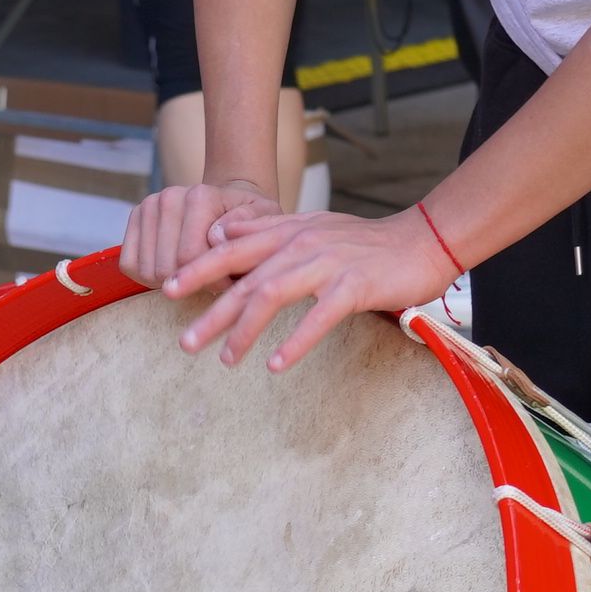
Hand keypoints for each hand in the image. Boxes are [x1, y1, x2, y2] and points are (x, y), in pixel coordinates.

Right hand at [121, 177, 276, 285]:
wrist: (227, 201)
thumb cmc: (248, 219)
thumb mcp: (263, 219)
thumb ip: (248, 225)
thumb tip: (215, 235)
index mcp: (200, 196)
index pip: (189, 258)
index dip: (210, 282)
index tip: (228, 282)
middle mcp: (168, 197)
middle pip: (166, 269)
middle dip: (191, 283)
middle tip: (211, 279)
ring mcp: (148, 207)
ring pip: (148, 271)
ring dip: (172, 282)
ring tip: (194, 272)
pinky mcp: (135, 219)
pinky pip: (130, 266)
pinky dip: (149, 278)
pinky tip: (173, 270)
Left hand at [165, 206, 459, 368]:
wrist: (421, 240)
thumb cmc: (363, 242)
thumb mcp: (310, 227)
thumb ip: (265, 231)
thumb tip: (220, 232)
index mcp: (288, 231)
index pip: (233, 249)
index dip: (198, 269)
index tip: (168, 291)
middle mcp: (301, 244)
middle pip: (245, 279)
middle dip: (212, 312)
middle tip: (185, 343)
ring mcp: (327, 264)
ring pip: (273, 295)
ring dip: (245, 330)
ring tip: (227, 359)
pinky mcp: (354, 286)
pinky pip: (319, 316)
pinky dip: (296, 341)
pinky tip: (277, 364)